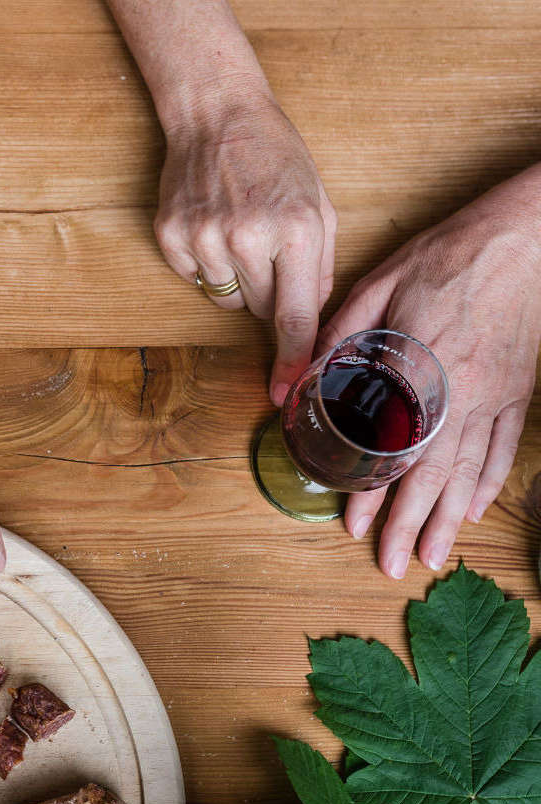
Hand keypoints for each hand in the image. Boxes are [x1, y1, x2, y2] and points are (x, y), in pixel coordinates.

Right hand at [154, 92, 336, 403]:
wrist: (218, 115)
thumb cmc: (276, 157)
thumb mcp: (319, 204)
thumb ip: (321, 264)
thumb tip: (310, 318)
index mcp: (297, 230)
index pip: (296, 315)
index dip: (293, 360)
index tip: (286, 394)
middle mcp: (248, 237)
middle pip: (259, 310)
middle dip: (269, 292)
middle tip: (267, 248)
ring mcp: (204, 237)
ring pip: (225, 298)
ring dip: (235, 277)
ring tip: (238, 230)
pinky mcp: (171, 235)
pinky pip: (193, 279)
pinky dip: (204, 263)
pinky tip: (211, 226)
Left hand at [308, 177, 540, 577]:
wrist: (521, 235)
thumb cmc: (444, 257)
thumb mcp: (376, 289)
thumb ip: (332, 339)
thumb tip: (286, 384)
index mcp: (421, 375)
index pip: (393, 454)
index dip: (372, 494)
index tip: (352, 527)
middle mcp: (462, 397)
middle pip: (434, 477)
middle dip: (410, 527)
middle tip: (391, 568)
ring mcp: (495, 396)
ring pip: (470, 471)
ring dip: (449, 518)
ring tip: (432, 557)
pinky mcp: (517, 389)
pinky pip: (504, 447)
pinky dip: (489, 481)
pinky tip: (475, 507)